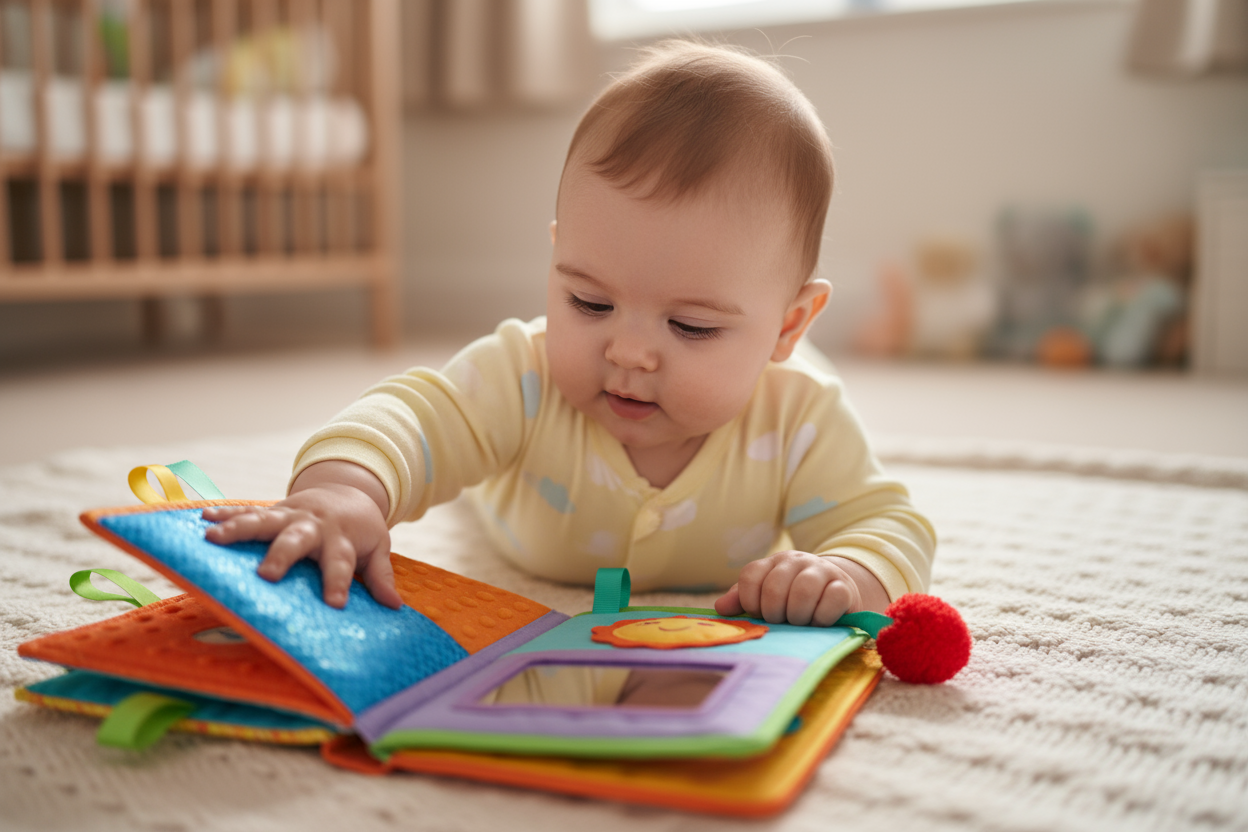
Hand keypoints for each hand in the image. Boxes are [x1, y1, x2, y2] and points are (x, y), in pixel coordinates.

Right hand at [202, 461, 402, 609]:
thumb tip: (394, 606)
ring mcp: (290, 515)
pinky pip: (246, 510)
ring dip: (239, 528)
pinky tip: (202, 518)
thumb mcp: (377, 549)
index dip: (338, 583)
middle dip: (282, 555)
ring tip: (213, 538)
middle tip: (267, 575)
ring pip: (264, 520)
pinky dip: (225, 513)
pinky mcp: (274, 510)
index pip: (341, 563)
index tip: (335, 604)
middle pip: (298, 539)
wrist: (348, 491)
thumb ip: (380, 577)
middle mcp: (314, 526)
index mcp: (341, 539)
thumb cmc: (360, 530)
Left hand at [714, 551, 888, 625]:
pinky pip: (832, 599)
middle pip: (774, 586)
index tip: (759, 614)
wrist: (836, 593)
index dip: (750, 601)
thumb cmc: (794, 598)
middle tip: (782, 621)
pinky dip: (822, 617)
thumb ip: (742, 599)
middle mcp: (797, 561)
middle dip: (774, 613)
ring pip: (803, 590)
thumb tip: (720, 608)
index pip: (751, 576)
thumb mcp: (766, 596)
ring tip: (800, 623)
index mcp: (773, 562)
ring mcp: (822, 571)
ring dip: (798, 615)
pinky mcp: (844, 586)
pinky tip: (819, 622)